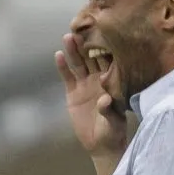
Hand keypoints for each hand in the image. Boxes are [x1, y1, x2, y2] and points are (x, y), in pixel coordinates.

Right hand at [54, 33, 126, 158]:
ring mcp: (85, 84)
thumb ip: (109, 110)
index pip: (110, 60)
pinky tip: (59, 55)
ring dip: (74, 50)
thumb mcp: (114, 122)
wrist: (102, 144)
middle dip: (87, 44)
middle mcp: (99, 79)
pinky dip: (63, 66)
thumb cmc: (114, 131)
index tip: (103, 33)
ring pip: (79, 63)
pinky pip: (67, 76)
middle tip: (82, 30)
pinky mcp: (73, 92)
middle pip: (92, 57)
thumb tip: (105, 99)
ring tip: (68, 37)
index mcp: (113, 81)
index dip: (106, 47)